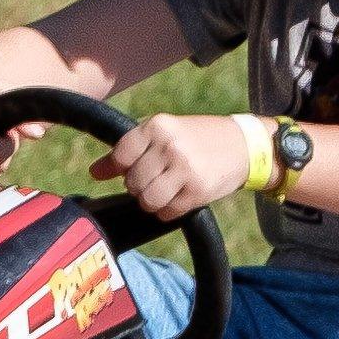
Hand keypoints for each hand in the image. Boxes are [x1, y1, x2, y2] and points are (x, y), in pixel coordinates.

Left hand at [101, 111, 259, 219]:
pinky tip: (178, 198)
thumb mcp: (164, 133)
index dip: (122, 169)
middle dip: (139, 186)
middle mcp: (169, 146)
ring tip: (164, 190)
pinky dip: (167, 211)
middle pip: (132, 182)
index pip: (120, 156)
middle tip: (156, 179)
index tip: (133, 168)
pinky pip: (166, 212)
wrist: (245, 145)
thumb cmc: (197, 138)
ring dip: (151, 201)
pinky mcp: (198, 191)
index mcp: (157, 126)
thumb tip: (94, 172)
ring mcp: (185, 169)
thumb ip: (129, 150)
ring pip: (146, 200)